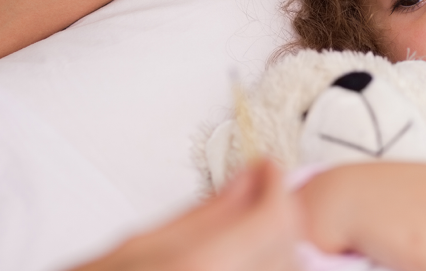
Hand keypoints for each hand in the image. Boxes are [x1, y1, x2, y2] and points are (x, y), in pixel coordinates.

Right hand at [71, 160, 299, 270]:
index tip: (267, 165)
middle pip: (289, 248)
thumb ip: (204, 212)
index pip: (274, 218)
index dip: (278, 184)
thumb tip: (250, 176)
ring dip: (281, 247)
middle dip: (281, 214)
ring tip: (250, 227)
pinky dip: (269, 268)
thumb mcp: (136, 245)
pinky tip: (247, 259)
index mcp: (196, 267)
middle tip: (259, 191)